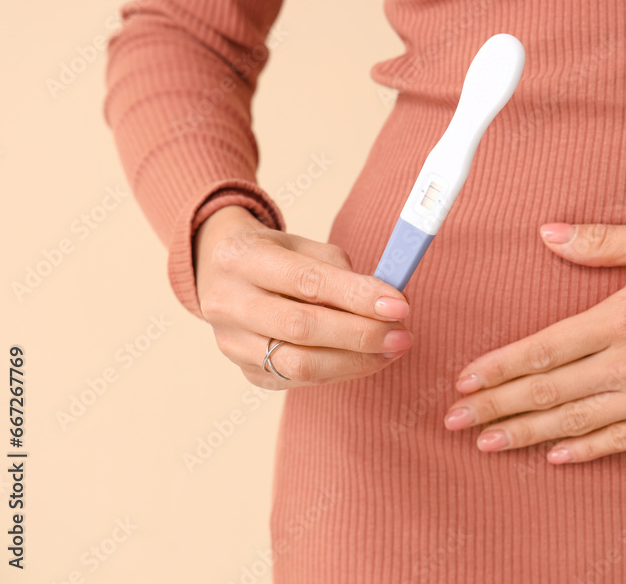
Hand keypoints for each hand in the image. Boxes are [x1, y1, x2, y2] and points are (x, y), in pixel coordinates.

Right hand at [194, 205, 413, 388]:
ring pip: (299, 364)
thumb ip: (342, 271)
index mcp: (241, 258)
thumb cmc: (276, 257)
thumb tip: (389, 303)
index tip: (398, 305)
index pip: (306, 281)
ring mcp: (232, 343)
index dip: (357, 296)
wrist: (223, 275)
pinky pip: (300, 380)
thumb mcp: (303, 246)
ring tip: (393, 349)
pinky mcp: (246, 371)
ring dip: (356, 360)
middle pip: (301, 328)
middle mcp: (228, 302)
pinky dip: (341, 370)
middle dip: (360, 334)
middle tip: (403, 334)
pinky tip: (367, 359)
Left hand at [443, 220, 625, 462]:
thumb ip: (601, 241)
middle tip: (454, 422)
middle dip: (497, 408)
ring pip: (578, 422)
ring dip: (527, 434)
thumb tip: (547, 232)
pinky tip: (556, 456)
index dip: (499, 368)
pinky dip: (586, 450)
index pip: (543, 350)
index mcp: (622, 317)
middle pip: (549, 392)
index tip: (464, 381)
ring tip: (488, 444)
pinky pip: (624, 440)